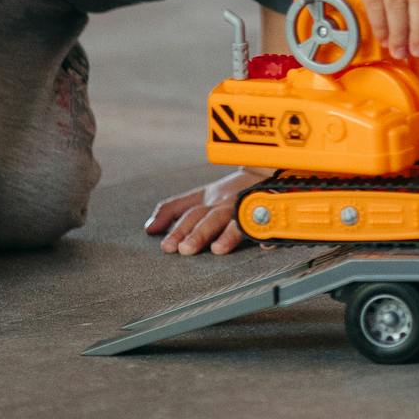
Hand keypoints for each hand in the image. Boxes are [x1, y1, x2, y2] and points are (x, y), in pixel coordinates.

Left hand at [145, 170, 263, 254]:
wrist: (266, 168)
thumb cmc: (229, 190)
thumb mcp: (199, 196)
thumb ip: (173, 210)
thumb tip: (148, 229)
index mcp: (209, 198)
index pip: (189, 212)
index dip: (177, 228)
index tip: (165, 246)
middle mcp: (226, 202)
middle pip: (210, 217)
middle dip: (198, 233)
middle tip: (185, 249)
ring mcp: (246, 206)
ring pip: (237, 219)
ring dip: (228, 234)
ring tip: (218, 249)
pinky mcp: (268, 212)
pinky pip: (269, 223)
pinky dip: (266, 233)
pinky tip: (263, 244)